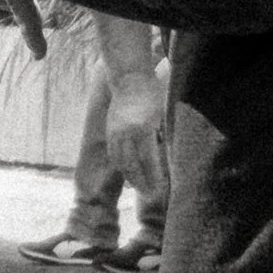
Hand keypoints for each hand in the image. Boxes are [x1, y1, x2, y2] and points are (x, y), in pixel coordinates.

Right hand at [104, 72, 164, 193]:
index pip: (148, 160)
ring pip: (121, 161)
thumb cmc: (151, 94)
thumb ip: (158, 135)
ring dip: (130, 176)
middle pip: (132, 165)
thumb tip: (162, 155)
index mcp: (143, 129)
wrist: (129, 77)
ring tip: (139, 188)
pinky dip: (120, 165)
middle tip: (151, 196)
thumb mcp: (160, 114)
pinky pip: (114, 153)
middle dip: (141, 182)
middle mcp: (128, 133)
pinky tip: (127, 172)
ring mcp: (116, 132)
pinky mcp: (110, 130)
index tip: (159, 190)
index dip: (153, 177)